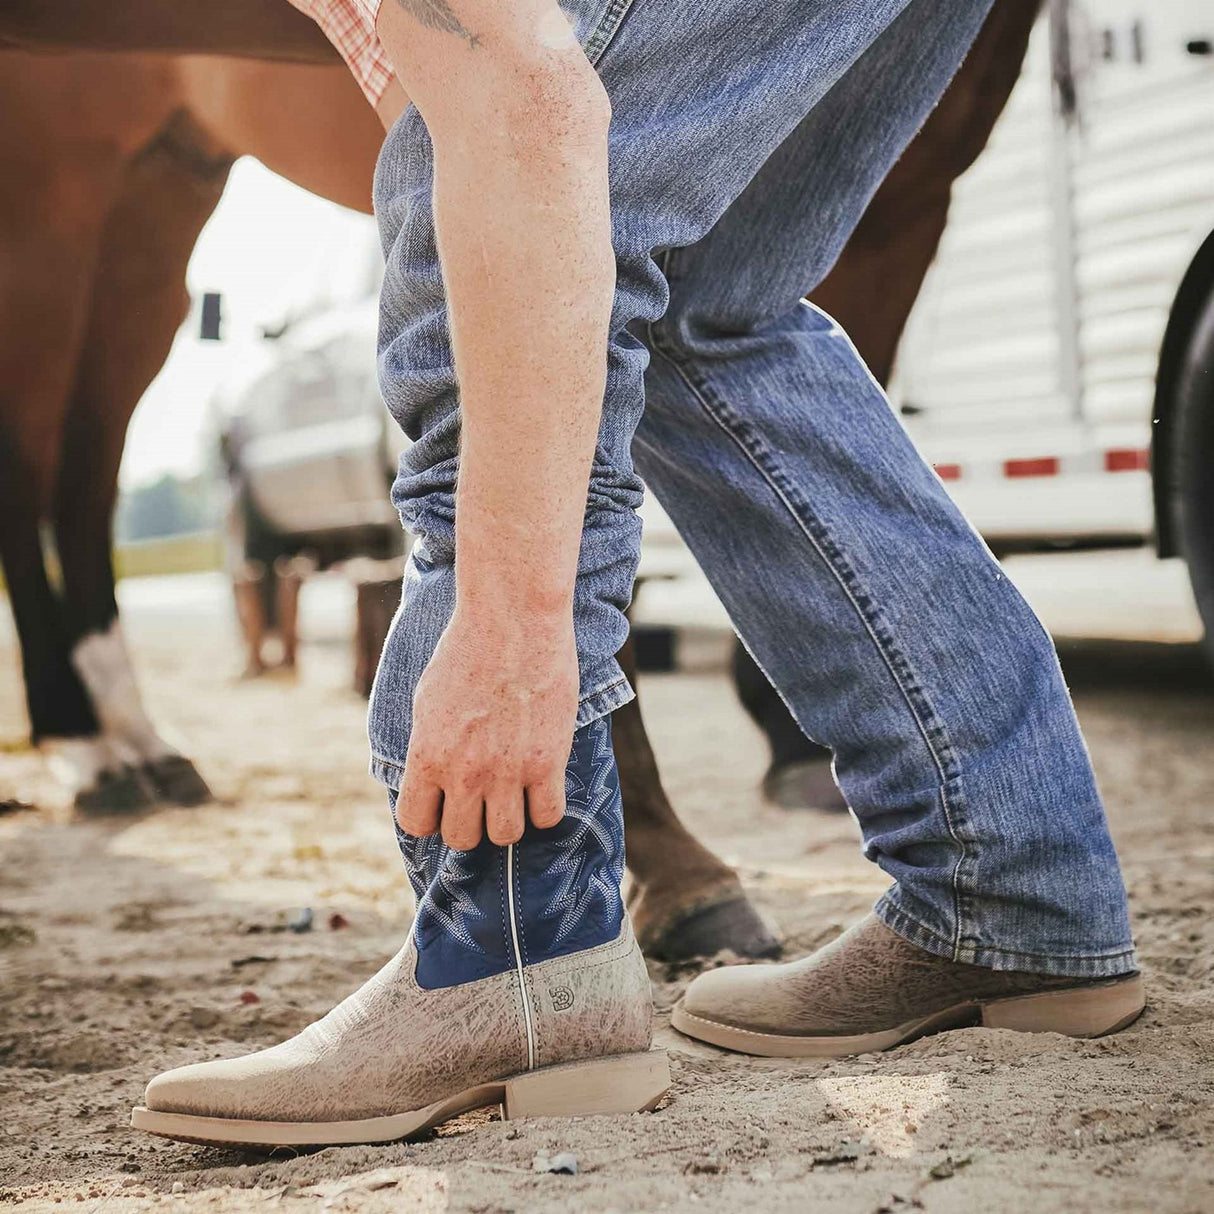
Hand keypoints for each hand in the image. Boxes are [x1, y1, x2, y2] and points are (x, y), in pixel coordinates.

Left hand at [396, 609, 576, 849]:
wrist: (512, 619)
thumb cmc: (466, 650)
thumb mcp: (426, 700)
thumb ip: (427, 746)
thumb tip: (429, 777)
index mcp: (427, 756)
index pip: (416, 824)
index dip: (431, 816)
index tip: (444, 801)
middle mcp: (465, 772)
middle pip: (463, 838)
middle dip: (470, 821)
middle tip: (482, 796)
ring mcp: (508, 771)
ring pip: (506, 835)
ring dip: (508, 819)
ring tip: (513, 792)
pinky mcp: (548, 762)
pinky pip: (548, 816)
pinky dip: (544, 808)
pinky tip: (542, 785)